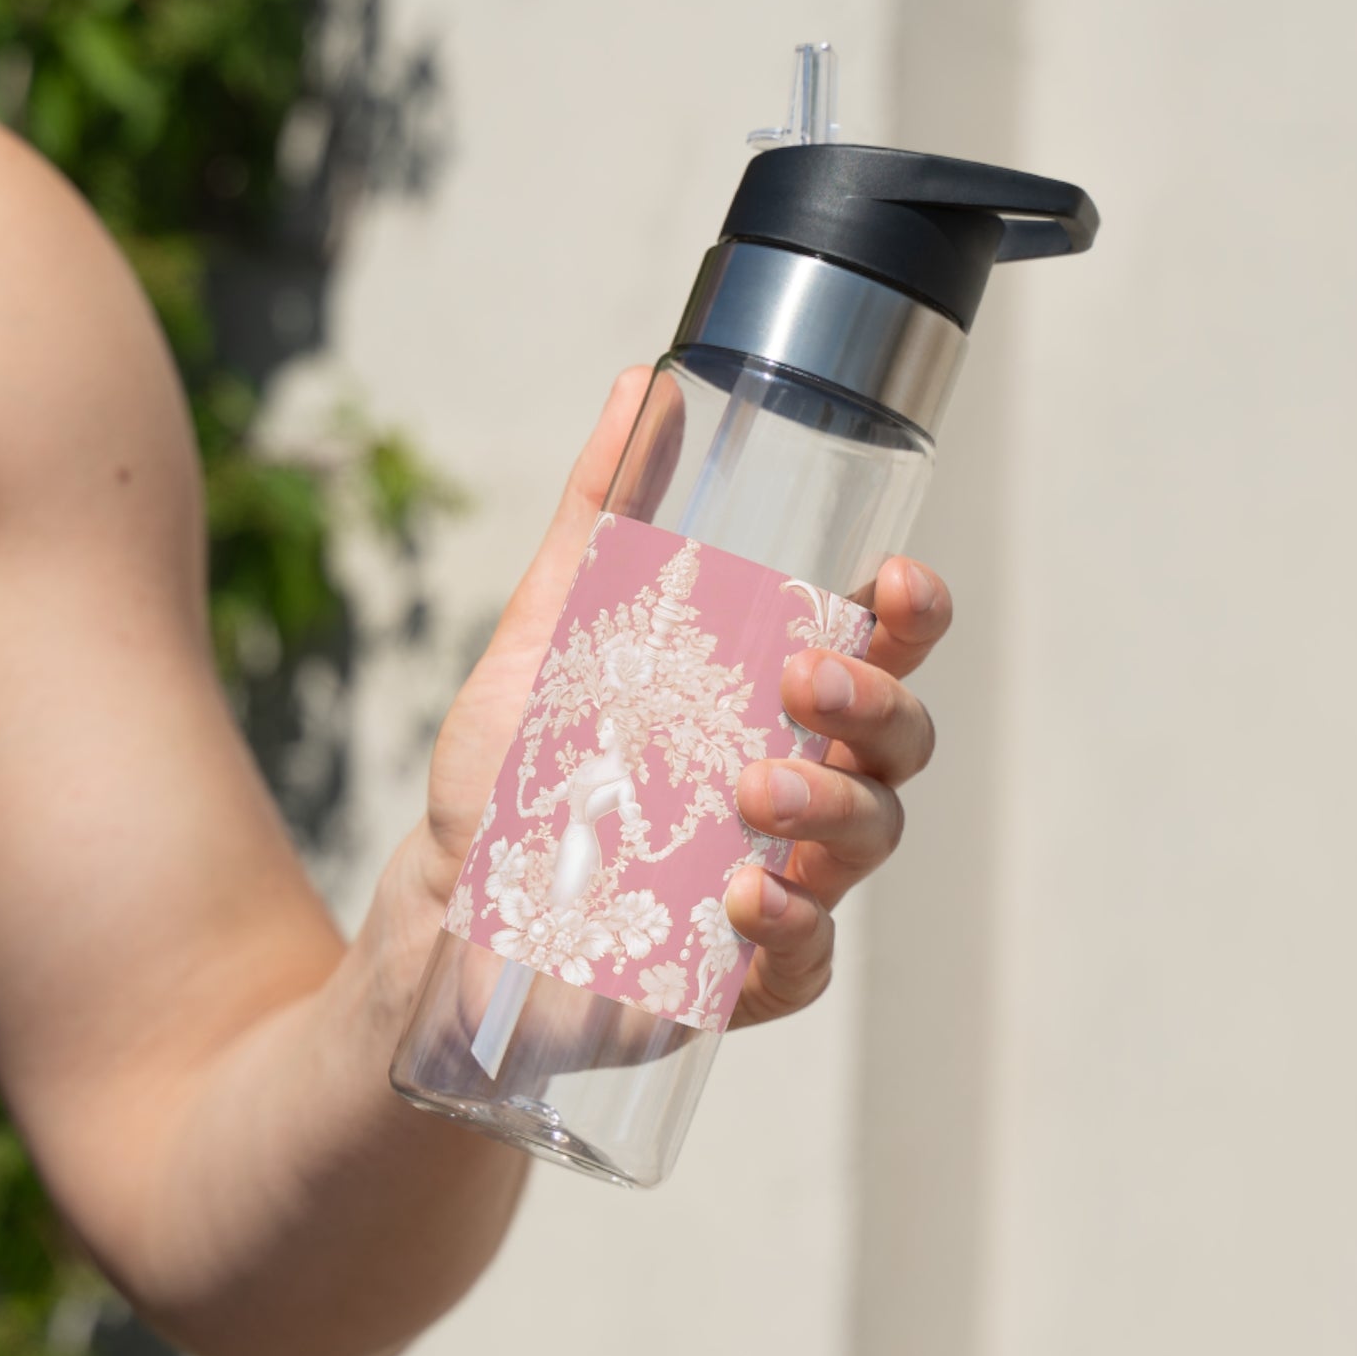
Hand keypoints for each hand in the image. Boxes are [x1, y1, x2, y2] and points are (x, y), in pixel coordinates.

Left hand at [415, 366, 952, 1026]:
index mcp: (770, 697)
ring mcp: (786, 880)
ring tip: (755, 789)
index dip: (910, 614)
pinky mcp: (747, 972)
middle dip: (874, 705)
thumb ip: (600, 516)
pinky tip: (742, 898)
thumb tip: (643, 383)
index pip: (882, 647)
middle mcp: (800, 783)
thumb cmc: (518, 766)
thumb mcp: (550, 630)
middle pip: (900, 742)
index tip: (890, 581)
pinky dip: (791, 928)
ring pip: (870, 840)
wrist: (446, 903)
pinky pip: (811, 957)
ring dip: (832, 809)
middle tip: (802, 682)